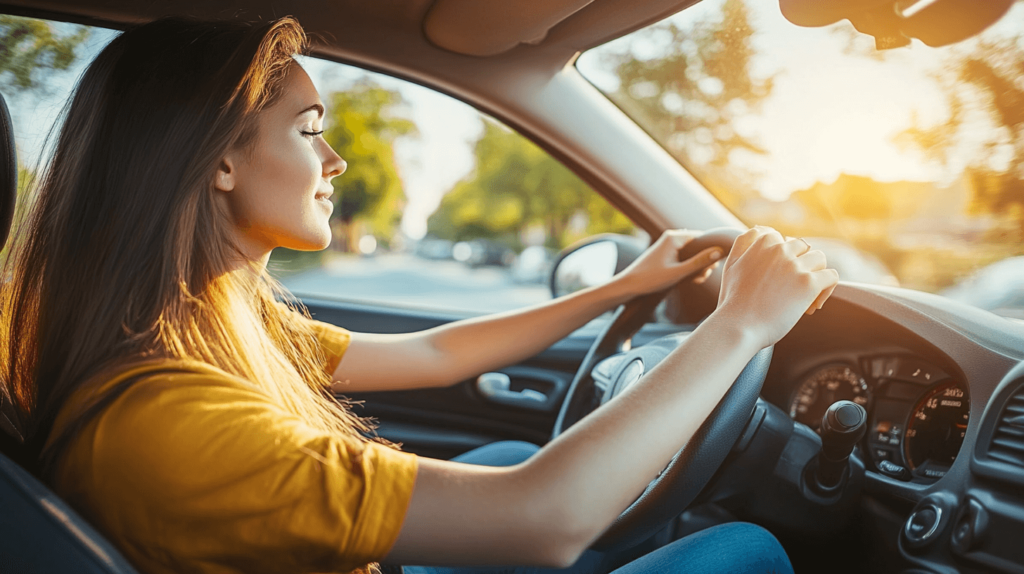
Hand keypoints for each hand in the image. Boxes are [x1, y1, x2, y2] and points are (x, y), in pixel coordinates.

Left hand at [614, 229, 723, 298]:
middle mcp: (671, 238)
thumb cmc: (651, 278)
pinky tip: (689, 279)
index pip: (702, 238)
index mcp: (674, 237)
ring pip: (691, 254)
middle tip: (701, 277)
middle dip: (703, 262)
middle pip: (697, 247)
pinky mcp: (666, 255)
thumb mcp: (678, 272)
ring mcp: (668, 246)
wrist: (629, 285)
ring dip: (696, 267)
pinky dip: (688, 268)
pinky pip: (683, 258)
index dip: (710, 251)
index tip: (711, 267)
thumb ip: (699, 262)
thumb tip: (718, 252)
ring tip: (695, 280)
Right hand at [715, 226, 838, 348]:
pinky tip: (813, 305)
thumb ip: (744, 243)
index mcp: (762, 243)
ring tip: (805, 298)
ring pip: (819, 259)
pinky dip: (827, 289)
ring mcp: (795, 266)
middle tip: (790, 291)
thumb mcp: (731, 264)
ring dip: (815, 275)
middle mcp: (779, 249)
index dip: (783, 258)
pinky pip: (831, 276)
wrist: (738, 327)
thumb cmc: (733, 302)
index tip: (777, 278)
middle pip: (803, 247)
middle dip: (800, 266)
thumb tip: (761, 229)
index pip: (783, 239)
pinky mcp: (808, 283)